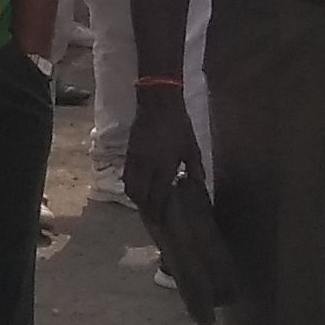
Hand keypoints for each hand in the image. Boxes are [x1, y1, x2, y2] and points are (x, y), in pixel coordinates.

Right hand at [121, 90, 198, 223]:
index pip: (157, 195)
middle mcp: (146, 165)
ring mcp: (134, 159)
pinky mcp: (128, 152)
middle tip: (153, 216)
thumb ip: (195, 169)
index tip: (162, 221)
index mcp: (164, 165)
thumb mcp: (193, 147)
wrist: (158, 103)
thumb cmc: (179, 125)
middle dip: (145, 208)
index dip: (159, 210)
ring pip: (129, 186)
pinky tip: (140, 186)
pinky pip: (126, 175)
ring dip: (136, 198)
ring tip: (146, 204)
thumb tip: (198, 186)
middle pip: (139, 195)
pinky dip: (131, 185)